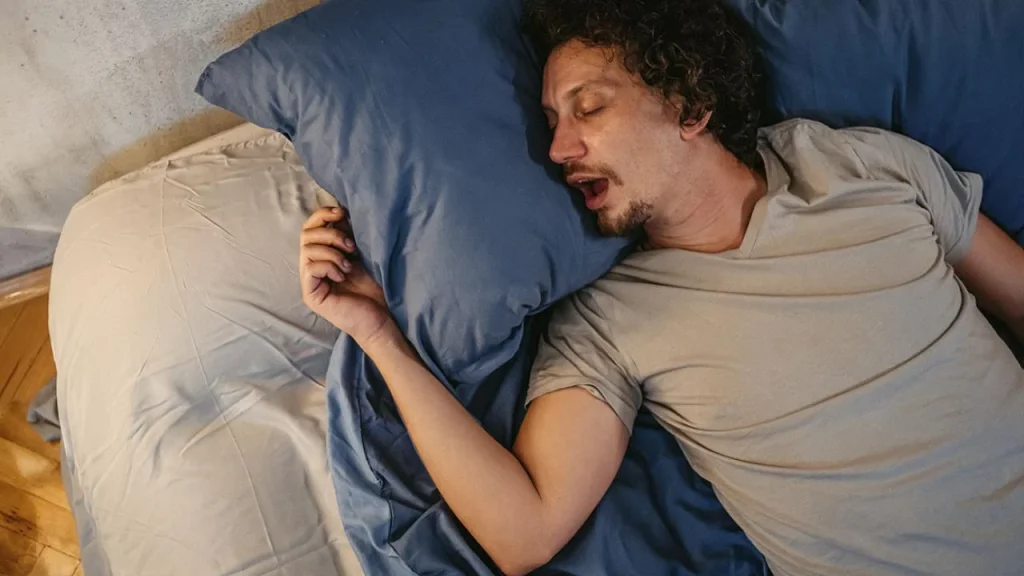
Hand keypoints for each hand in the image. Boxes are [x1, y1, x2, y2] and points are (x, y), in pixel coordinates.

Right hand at [300, 206, 395, 345]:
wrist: (381, 317)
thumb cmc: (375, 287)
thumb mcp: (361, 254)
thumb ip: (348, 235)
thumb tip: (341, 212)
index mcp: (322, 255)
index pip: (310, 227)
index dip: (323, 215)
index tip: (342, 213)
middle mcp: (312, 267)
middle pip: (306, 235)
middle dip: (330, 235)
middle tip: (351, 246)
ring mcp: (309, 282)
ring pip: (307, 250)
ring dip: (332, 251)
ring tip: (349, 264)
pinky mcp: (311, 295)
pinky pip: (310, 268)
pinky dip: (328, 266)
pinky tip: (342, 275)